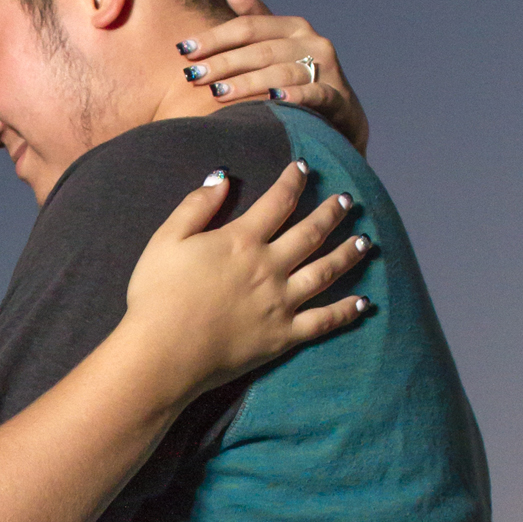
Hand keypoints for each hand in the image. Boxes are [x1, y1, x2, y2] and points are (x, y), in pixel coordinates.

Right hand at [120, 160, 372, 398]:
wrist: (163, 353)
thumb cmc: (157, 296)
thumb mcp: (166, 240)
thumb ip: (196, 206)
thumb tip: (223, 178)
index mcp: (242, 241)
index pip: (278, 201)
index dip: (293, 180)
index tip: (305, 168)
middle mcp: (269, 267)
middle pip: (311, 233)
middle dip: (332, 212)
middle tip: (348, 200)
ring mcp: (281, 303)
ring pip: (326, 271)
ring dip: (348, 254)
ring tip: (365, 241)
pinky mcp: (283, 336)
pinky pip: (323, 321)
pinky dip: (347, 311)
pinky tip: (364, 303)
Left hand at [175, 0, 369, 153]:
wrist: (341, 113)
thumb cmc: (299, 77)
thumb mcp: (278, 47)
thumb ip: (256, 21)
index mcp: (293, 27)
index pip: (248, 27)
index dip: (215, 37)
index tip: (185, 49)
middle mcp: (311, 42)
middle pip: (261, 50)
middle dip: (224, 62)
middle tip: (194, 76)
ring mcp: (327, 68)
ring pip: (282, 71)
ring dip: (248, 82)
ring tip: (218, 93)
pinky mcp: (338, 97)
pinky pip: (315, 94)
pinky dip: (295, 96)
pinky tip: (274, 99)